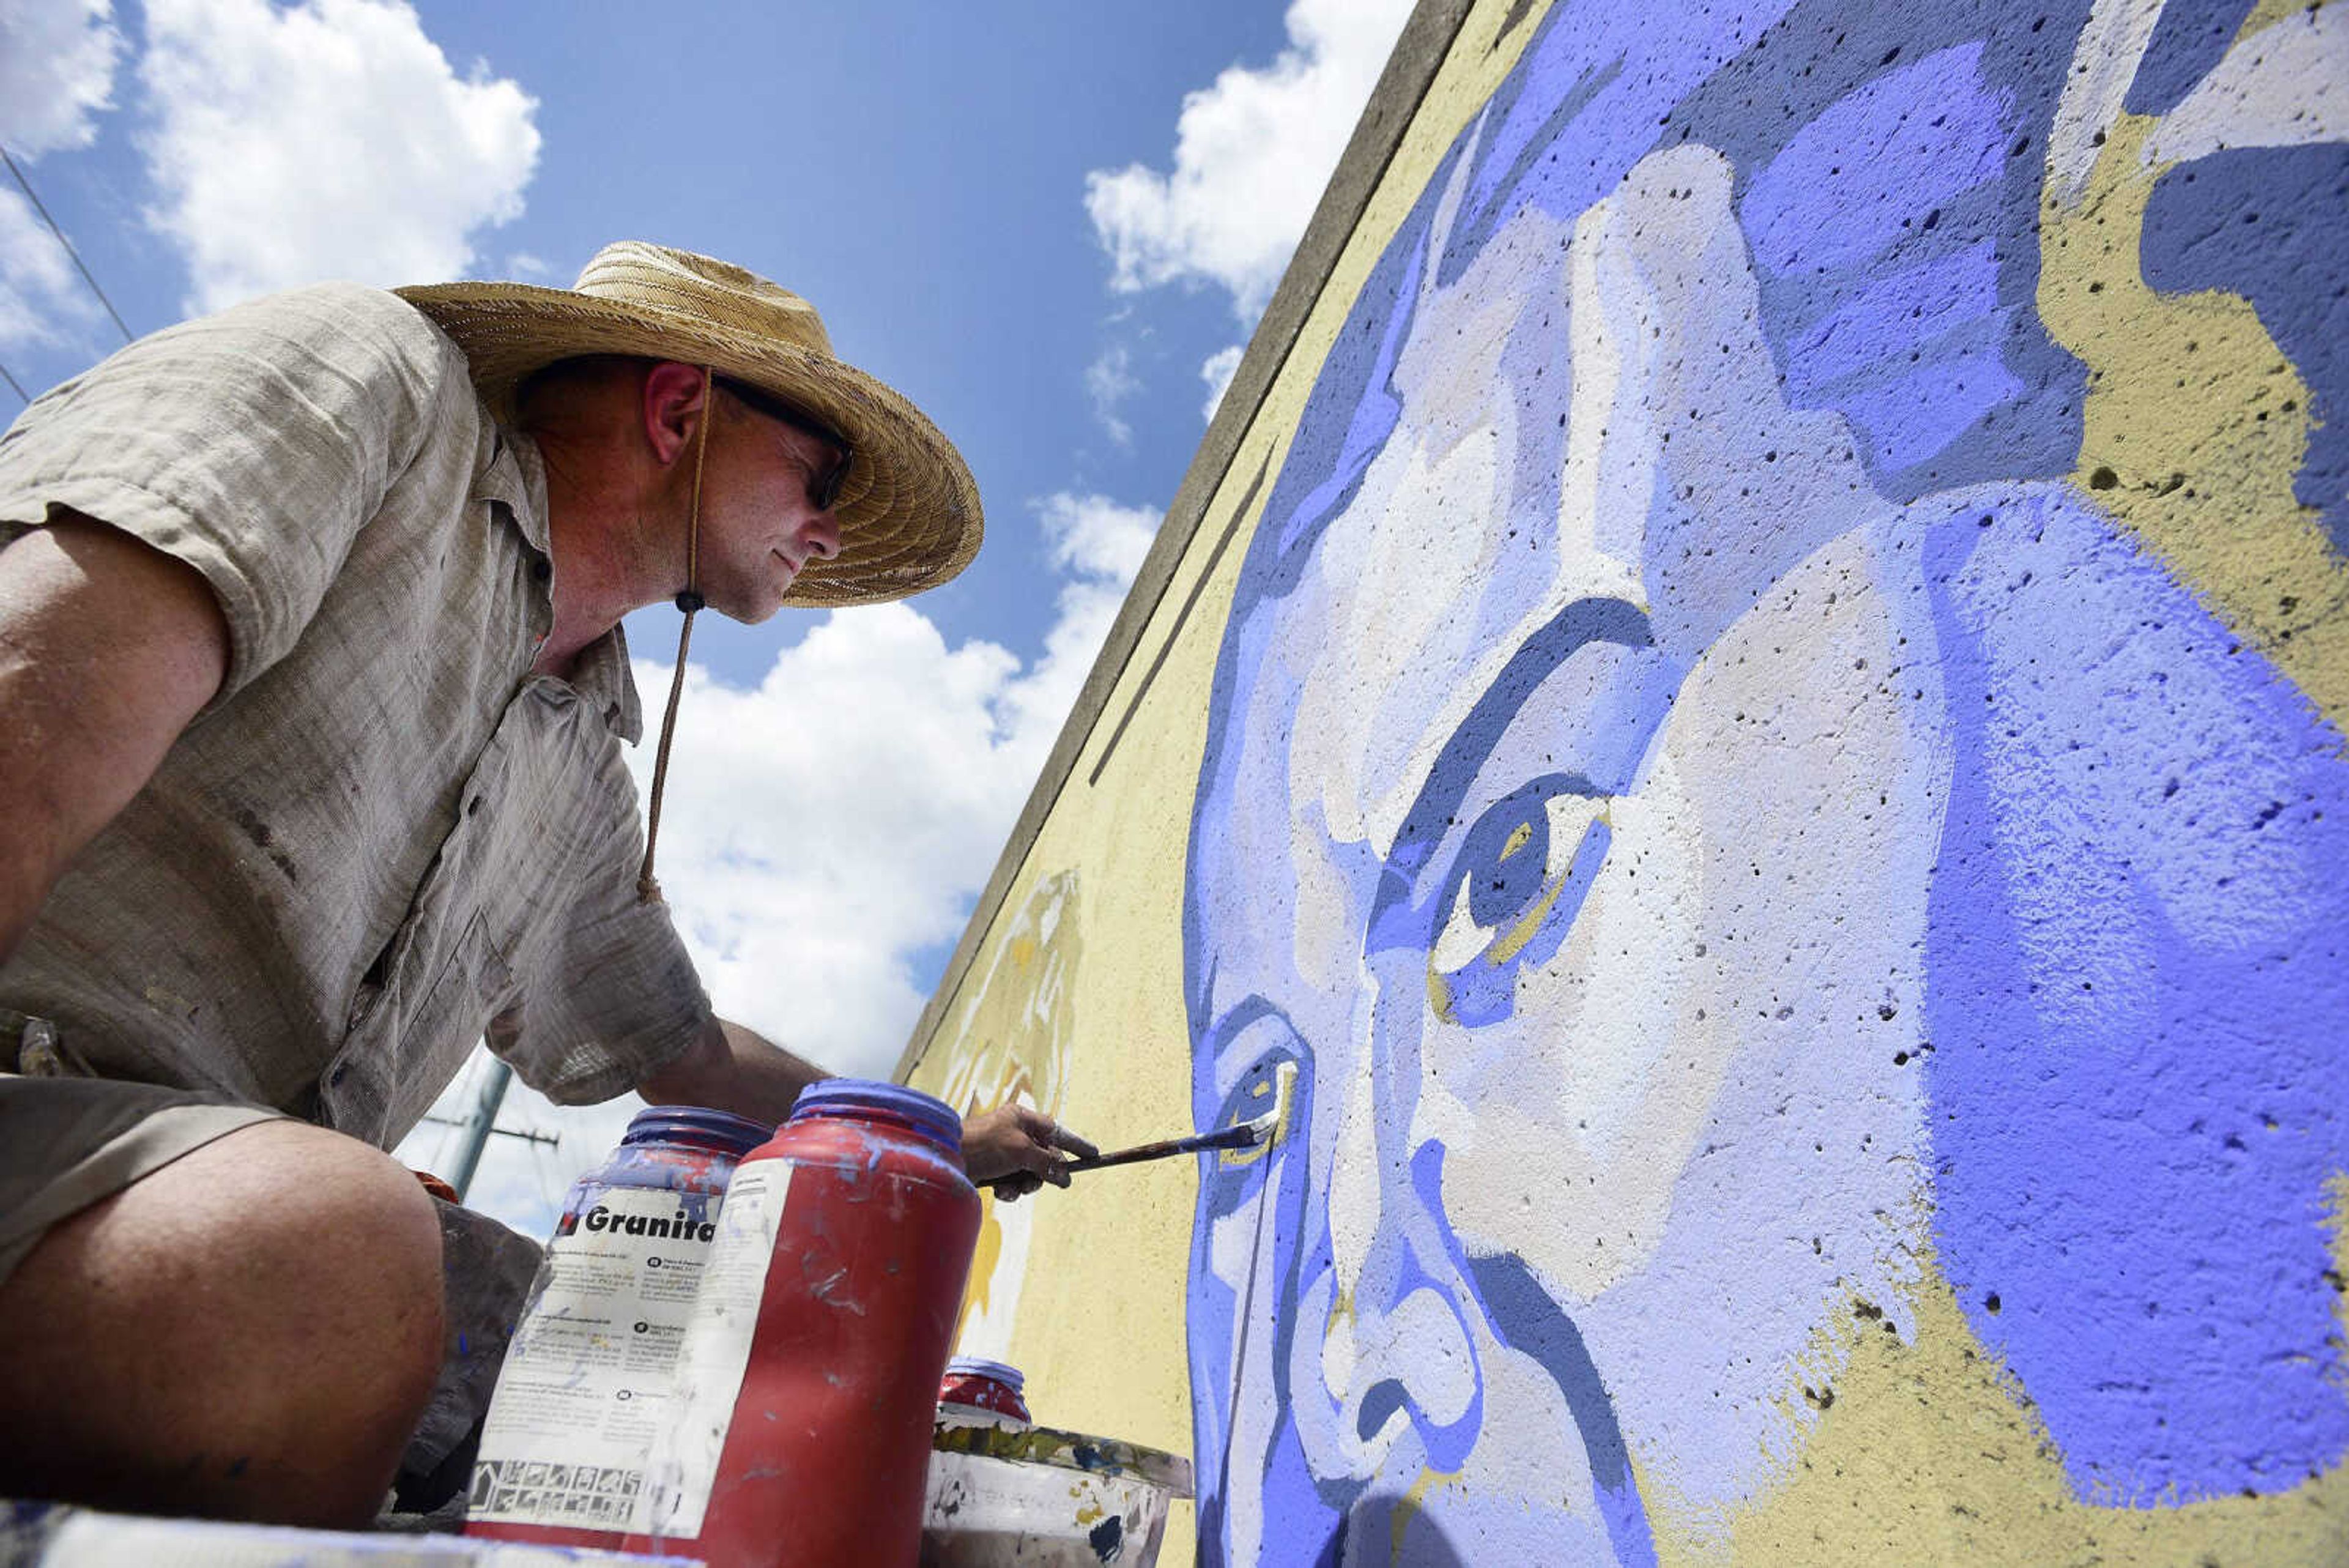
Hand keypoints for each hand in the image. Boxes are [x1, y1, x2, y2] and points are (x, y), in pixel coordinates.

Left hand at [961, 1104, 1096, 1200]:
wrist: (946, 1160)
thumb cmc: (982, 1145)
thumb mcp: (1021, 1151)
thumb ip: (1047, 1162)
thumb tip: (1065, 1176)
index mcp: (1020, 1118)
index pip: (1056, 1131)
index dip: (1074, 1144)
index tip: (1093, 1155)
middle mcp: (1012, 1133)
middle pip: (1044, 1156)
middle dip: (1043, 1172)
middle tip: (1042, 1181)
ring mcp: (1002, 1153)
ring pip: (1029, 1173)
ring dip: (1024, 1183)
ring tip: (1014, 1186)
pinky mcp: (992, 1171)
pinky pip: (1013, 1182)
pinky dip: (1010, 1189)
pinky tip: (1001, 1190)